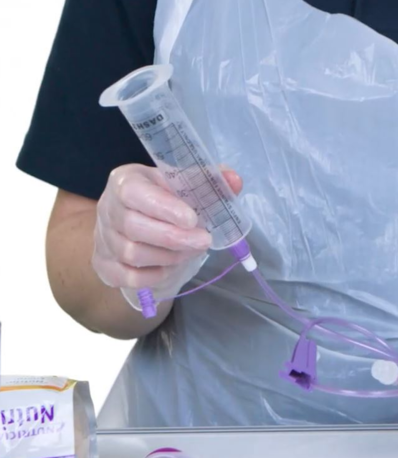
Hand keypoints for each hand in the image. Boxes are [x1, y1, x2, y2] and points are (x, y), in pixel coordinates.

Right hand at [92, 164, 242, 295]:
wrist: (134, 221)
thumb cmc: (162, 199)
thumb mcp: (181, 184)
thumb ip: (207, 181)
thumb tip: (233, 179)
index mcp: (124, 181)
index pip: (135, 193)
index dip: (164, 207)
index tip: (193, 219)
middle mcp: (108, 208)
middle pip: (133, 227)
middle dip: (174, 238)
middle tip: (204, 240)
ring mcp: (103, 239)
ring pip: (132, 254)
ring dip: (168, 256)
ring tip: (191, 250)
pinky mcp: (105, 265)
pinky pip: (128, 277)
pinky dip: (154, 276)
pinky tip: (171, 267)